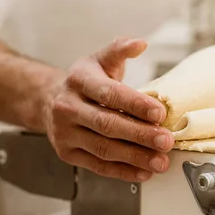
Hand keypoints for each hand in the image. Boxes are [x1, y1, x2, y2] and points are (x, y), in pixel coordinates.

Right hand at [44, 38, 173, 181]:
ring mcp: (65, 133)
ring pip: (104, 149)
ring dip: (135, 157)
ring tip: (161, 161)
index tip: (160, 113)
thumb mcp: (101, 60)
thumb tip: (140, 43)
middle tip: (166, 141)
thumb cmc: (86, 81)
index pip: (109, 93)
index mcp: (79, 80)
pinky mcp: (67, 154)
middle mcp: (67, 107)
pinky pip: (98, 166)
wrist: (49, 100)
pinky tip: (144, 172)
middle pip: (107, 124)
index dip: (136, 104)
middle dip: (140, 135)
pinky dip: (123, 171)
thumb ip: (120, 50)